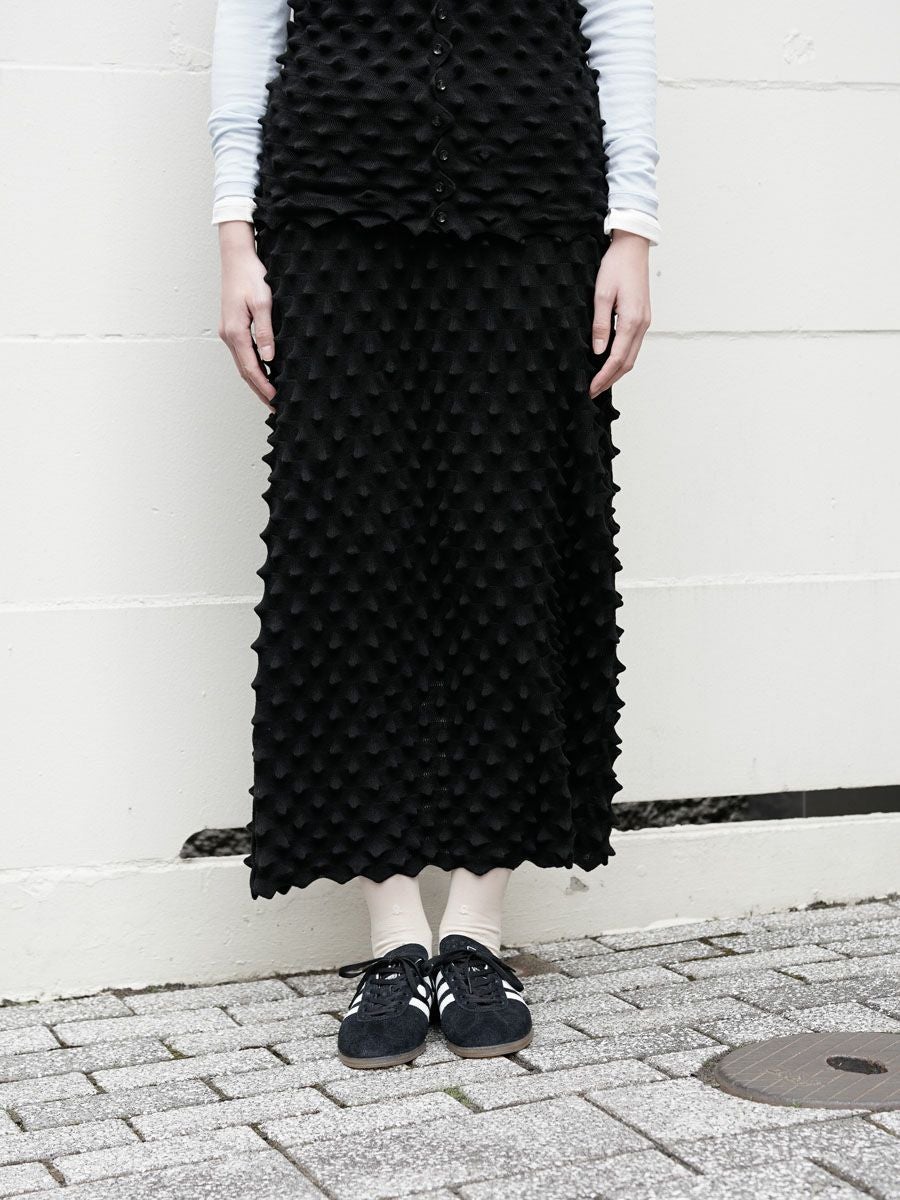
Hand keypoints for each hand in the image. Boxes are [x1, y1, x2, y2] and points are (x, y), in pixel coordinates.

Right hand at [217, 221, 276, 409]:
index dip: (264, 387)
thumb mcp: (263, 303)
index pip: (251, 369)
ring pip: (242, 364)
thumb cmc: (251, 276)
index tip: (276, 401)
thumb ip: (266, 332)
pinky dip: (252, 368)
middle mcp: (228, 335)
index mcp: (236, 332)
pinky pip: (242, 354)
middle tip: (275, 407)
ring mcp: (228, 331)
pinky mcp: (232, 327)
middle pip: (244, 372)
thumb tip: (269, 359)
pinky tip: (264, 372)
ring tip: (270, 396)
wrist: (236, 256)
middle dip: (260, 390)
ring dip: (256, 381)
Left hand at [589, 230, 651, 396]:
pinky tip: (610, 362)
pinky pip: (633, 345)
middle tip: (593, 392)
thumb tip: (598, 351)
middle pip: (627, 363)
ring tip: (600, 382)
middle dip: (610, 380)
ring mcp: (645, 322)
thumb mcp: (602, 294)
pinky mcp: (643, 317)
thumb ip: (600, 324)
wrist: (632, 247)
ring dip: (617, 372)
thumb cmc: (616, 266)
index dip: (604, 377)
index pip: (617, 359)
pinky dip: (622, 359)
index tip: (591, 389)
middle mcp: (642, 325)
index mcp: (632, 321)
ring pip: (632, 356)